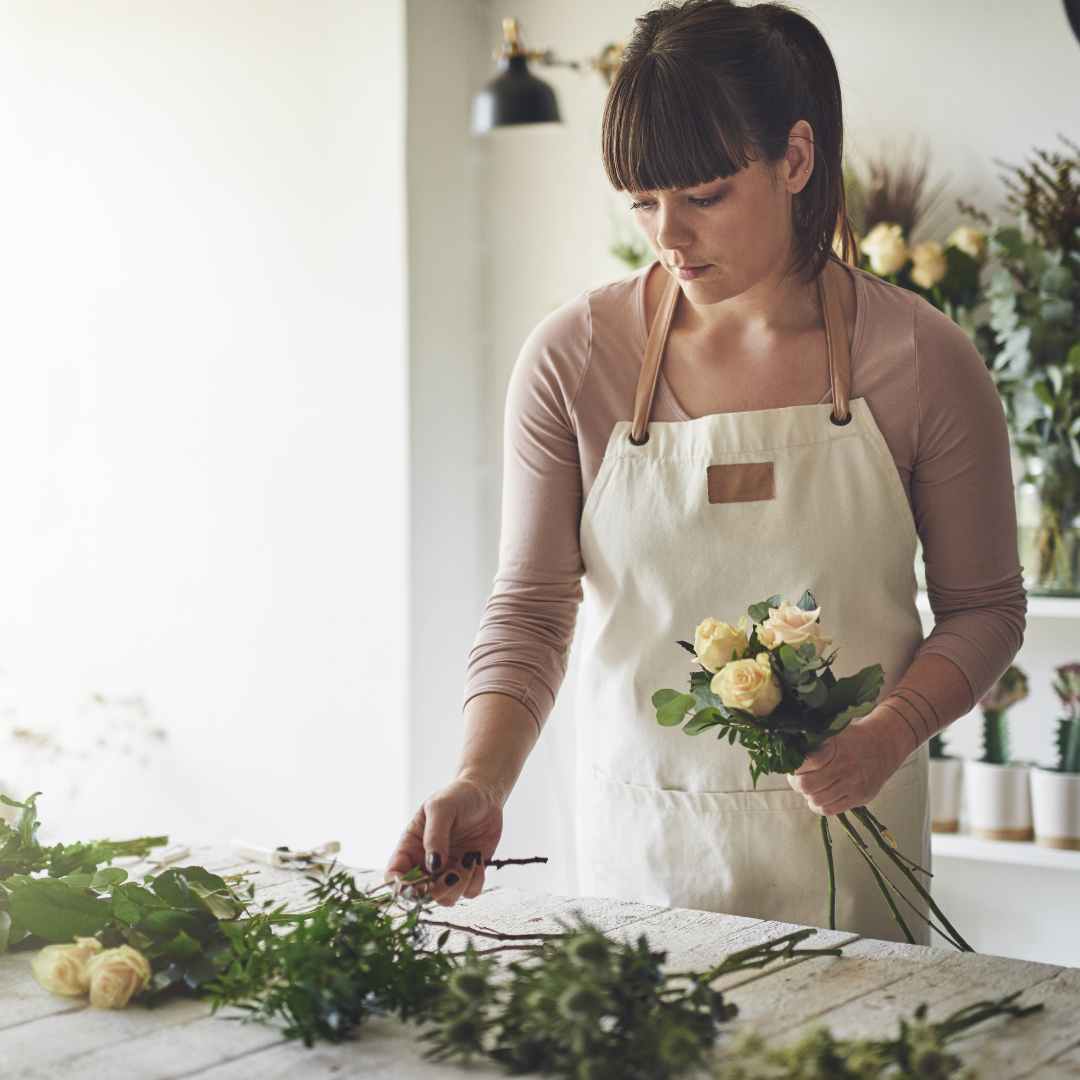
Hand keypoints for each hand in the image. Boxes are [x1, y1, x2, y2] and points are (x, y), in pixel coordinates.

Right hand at [383, 777, 503, 906]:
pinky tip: (477, 860)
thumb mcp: (441, 808)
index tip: (419, 885)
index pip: (393, 875)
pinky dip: (475, 882)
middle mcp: (426, 863)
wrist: (485, 794)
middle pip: (420, 895)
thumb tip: (433, 866)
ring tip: (468, 860)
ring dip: (458, 885)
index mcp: (410, 846)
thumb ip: (435, 836)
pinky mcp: (468, 873)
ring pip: (445, 898)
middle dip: (435, 890)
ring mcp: (447, 870)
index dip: (401, 887)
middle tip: (452, 873)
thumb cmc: (457, 796)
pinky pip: (469, 893)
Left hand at [786, 710, 908, 815]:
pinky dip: (820, 806)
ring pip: (817, 800)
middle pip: (807, 785)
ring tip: (809, 787)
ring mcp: (853, 784)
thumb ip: (814, 741)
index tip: (790, 763)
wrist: (887, 743)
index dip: (793, 765)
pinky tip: (820, 796)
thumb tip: (789, 747)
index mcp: (836, 748)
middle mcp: (845, 767)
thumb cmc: (855, 736)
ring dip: (808, 795)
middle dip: (796, 783)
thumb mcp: (835, 731)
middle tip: (796, 778)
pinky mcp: (860, 797)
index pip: (805, 762)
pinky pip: (831, 810)